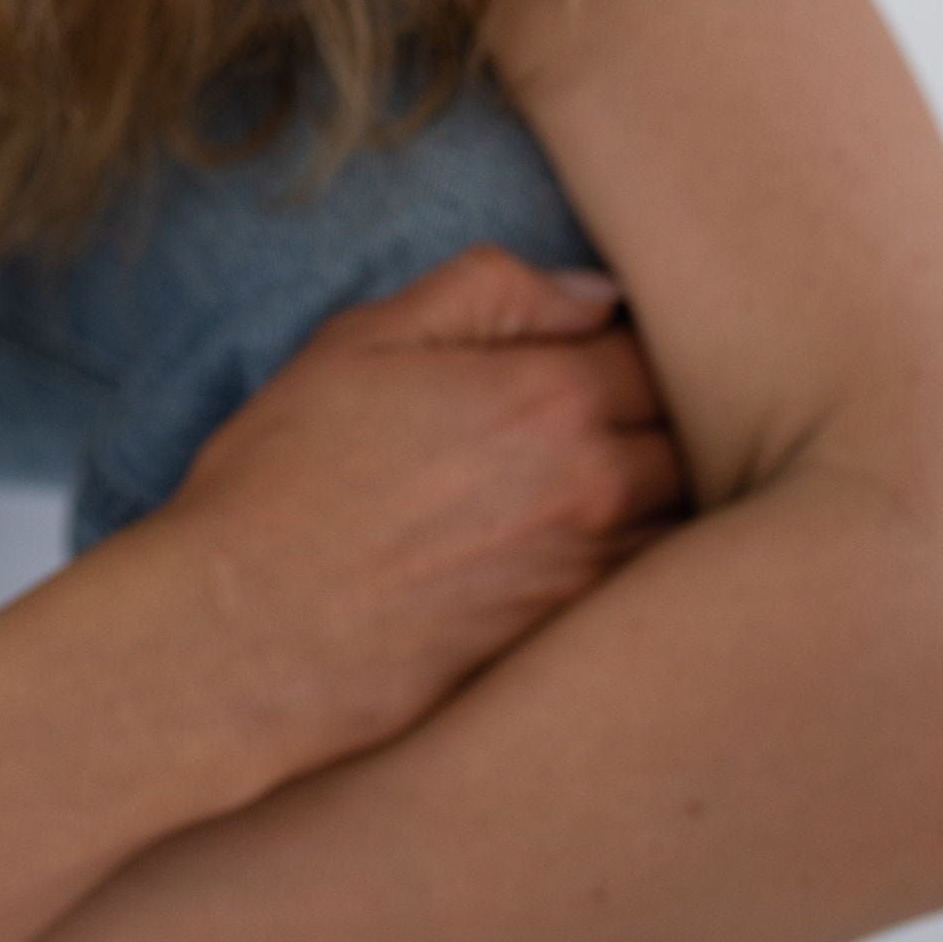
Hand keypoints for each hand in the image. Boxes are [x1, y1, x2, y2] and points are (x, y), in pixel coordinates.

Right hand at [150, 244, 687, 781]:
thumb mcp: (363, 341)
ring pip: (690, 521)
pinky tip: (592, 559)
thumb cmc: (287, 475)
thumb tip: (595, 292)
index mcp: (550, 396)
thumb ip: (487, 293)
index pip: (659, 350)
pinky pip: (653, 595)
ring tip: (615, 484)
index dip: (635, 344)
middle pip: (697, 437)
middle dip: (671, 417)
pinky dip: (649, 571)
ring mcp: (591, 577)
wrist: (245, 632)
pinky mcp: (573, 649)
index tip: (606, 348)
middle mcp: (594, 487)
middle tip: (622, 410)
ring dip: (669, 496)